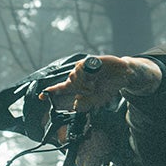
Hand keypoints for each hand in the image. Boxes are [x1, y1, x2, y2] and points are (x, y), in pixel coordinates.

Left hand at [40, 55, 161, 109]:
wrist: (124, 75)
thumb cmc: (110, 86)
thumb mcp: (98, 99)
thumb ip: (86, 104)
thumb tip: (74, 104)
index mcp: (80, 84)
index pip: (62, 88)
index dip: (52, 92)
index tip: (42, 96)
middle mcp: (80, 75)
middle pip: (69, 82)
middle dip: (78, 90)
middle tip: (90, 93)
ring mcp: (85, 67)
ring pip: (74, 76)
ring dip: (82, 85)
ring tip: (93, 87)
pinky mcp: (91, 61)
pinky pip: (81, 68)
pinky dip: (86, 77)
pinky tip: (94, 80)